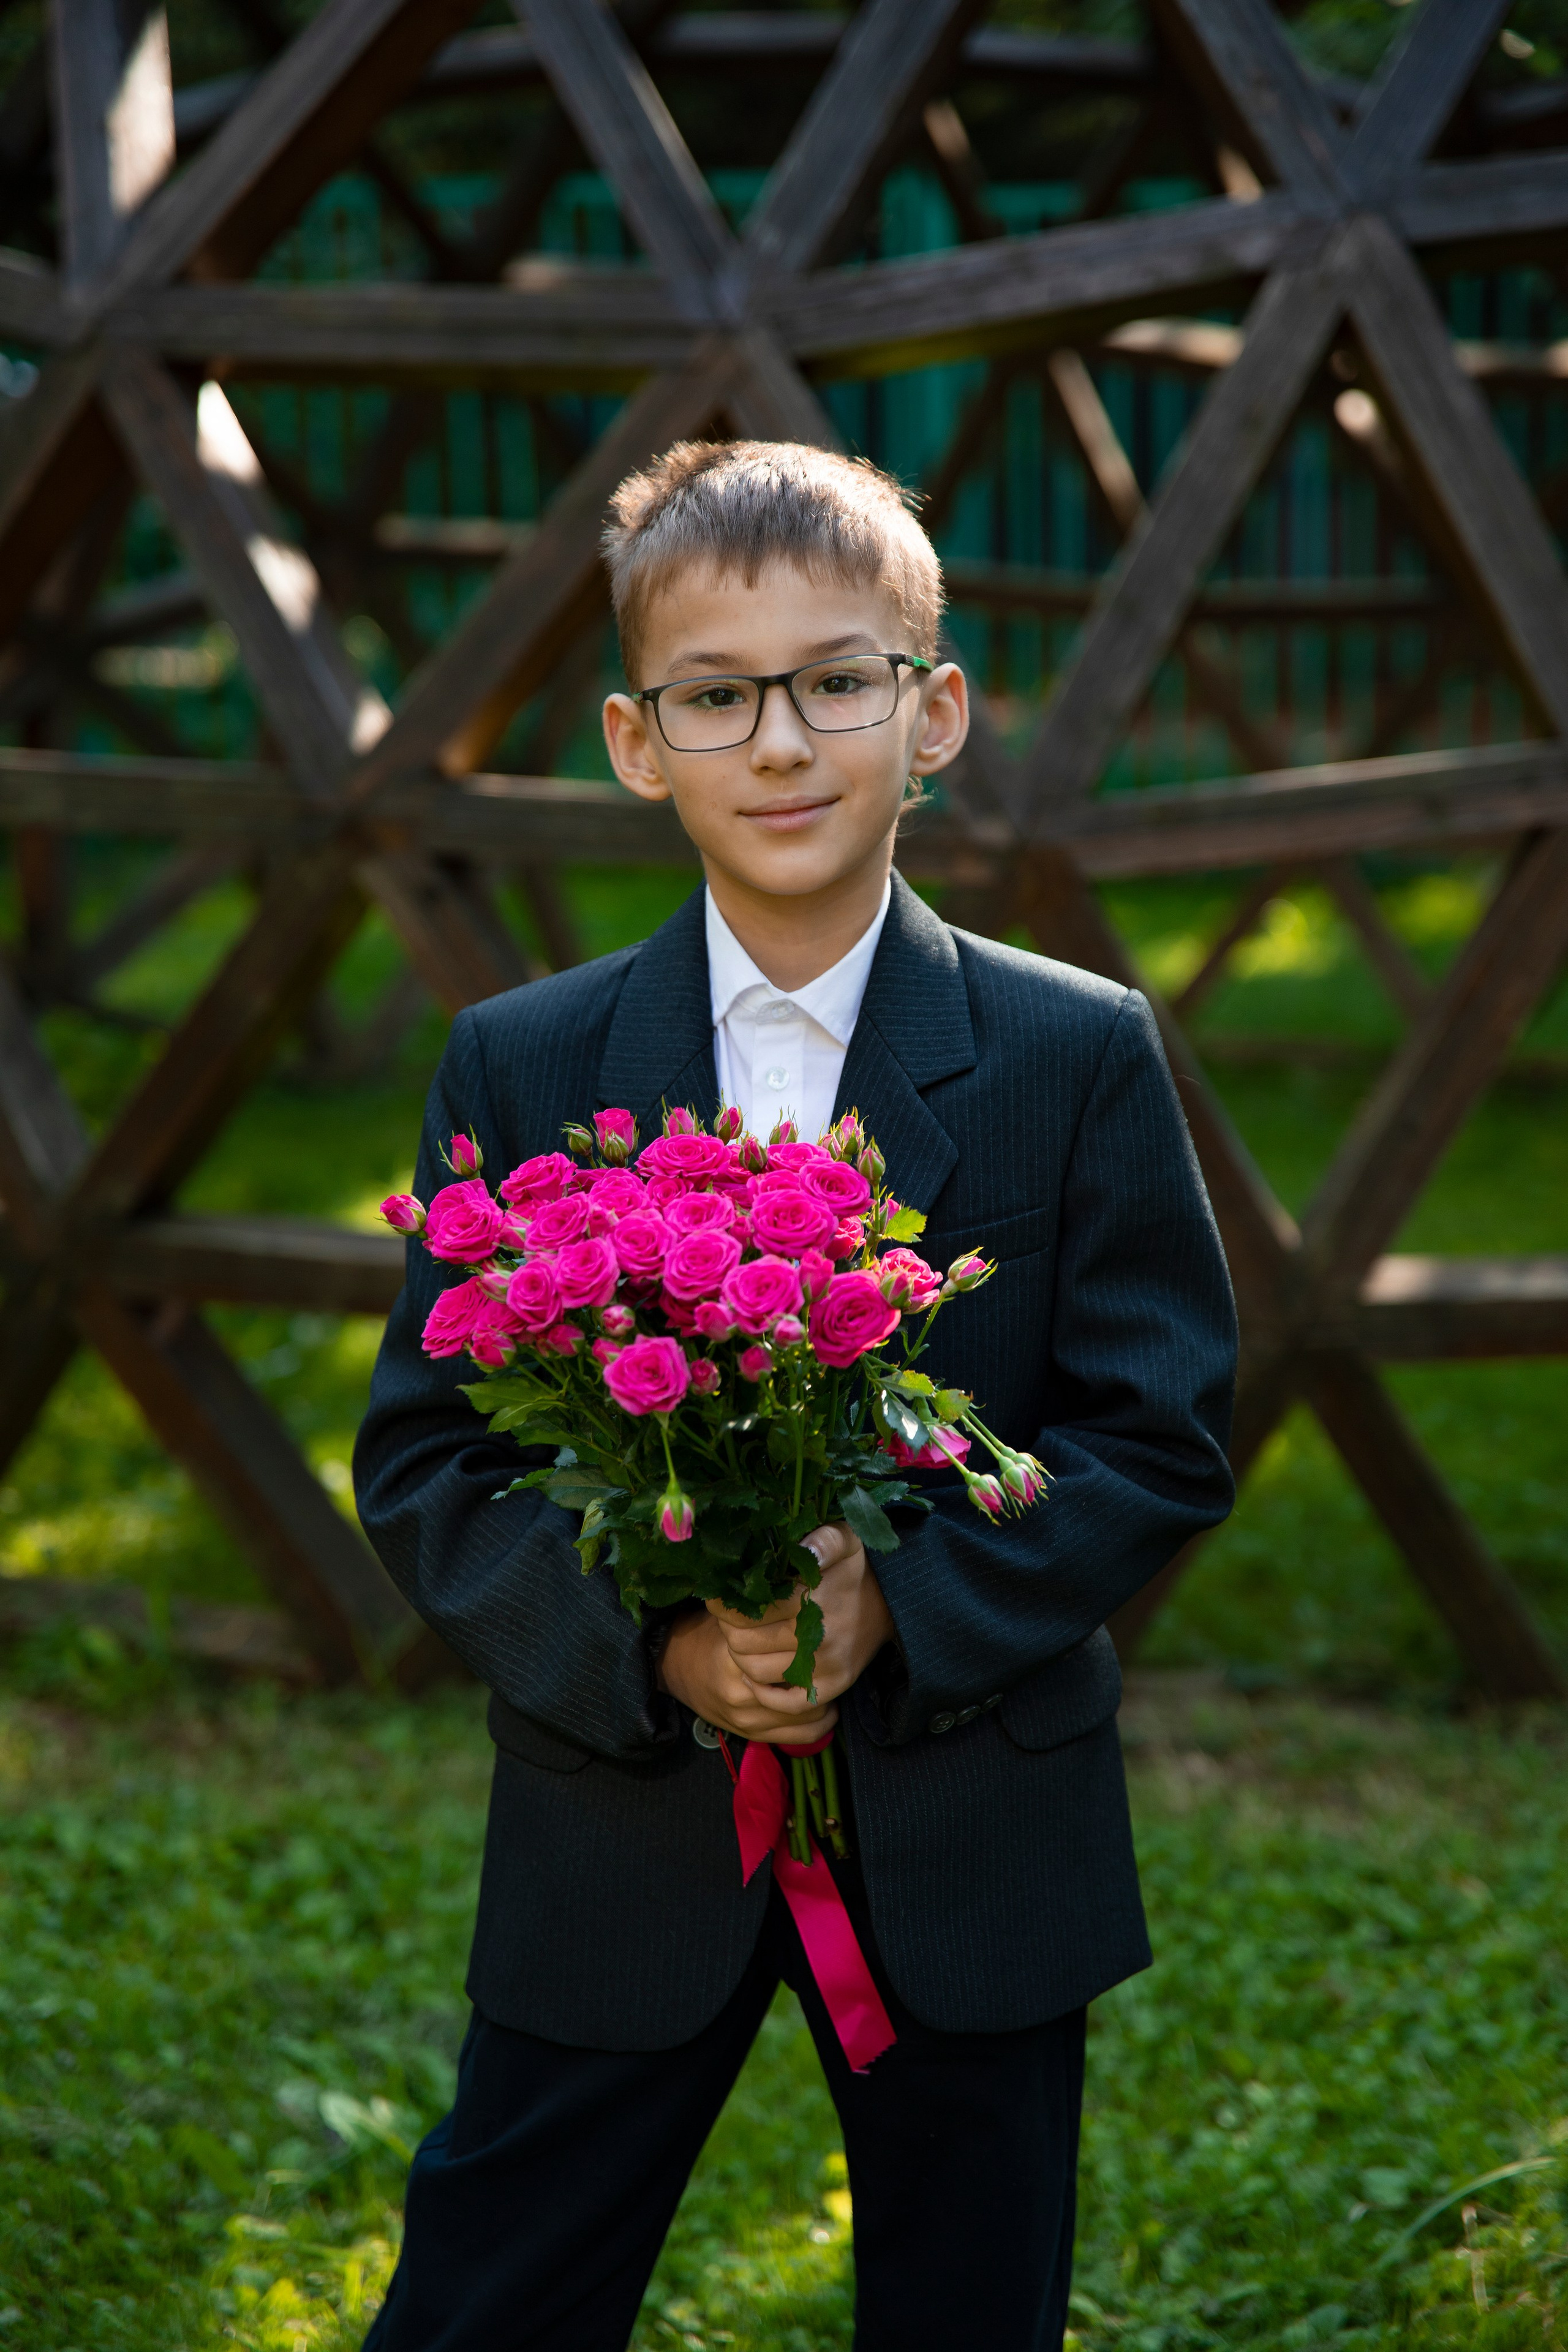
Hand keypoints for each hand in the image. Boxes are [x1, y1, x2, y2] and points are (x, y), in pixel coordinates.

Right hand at [657, 1610, 839, 1745]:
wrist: (674, 1666)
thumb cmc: (710, 1635)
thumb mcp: (734, 1618)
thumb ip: (766, 1616)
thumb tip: (808, 1590)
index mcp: (738, 1660)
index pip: (793, 1661)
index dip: (815, 1647)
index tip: (825, 1633)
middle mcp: (743, 1695)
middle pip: (805, 1691)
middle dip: (823, 1674)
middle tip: (832, 1656)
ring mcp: (747, 1720)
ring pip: (808, 1716)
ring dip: (823, 1698)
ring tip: (828, 1677)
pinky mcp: (752, 1735)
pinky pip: (800, 1737)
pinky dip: (819, 1723)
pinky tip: (826, 1706)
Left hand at [706, 1522, 893, 1708]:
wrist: (891, 1602)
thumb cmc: (853, 1567)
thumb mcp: (844, 1538)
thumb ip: (824, 1538)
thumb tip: (807, 1549)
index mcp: (815, 1597)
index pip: (751, 1609)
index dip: (727, 1603)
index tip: (718, 1595)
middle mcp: (820, 1636)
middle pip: (746, 1642)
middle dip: (728, 1628)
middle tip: (727, 1616)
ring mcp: (827, 1666)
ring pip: (757, 1671)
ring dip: (739, 1656)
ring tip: (739, 1638)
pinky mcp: (833, 1686)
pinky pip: (786, 1703)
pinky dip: (763, 1692)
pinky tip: (753, 1674)